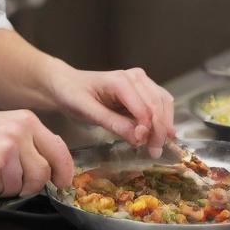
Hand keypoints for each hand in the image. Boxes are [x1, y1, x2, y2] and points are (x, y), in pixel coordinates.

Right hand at [0, 108, 74, 196]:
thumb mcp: (8, 125)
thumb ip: (31, 141)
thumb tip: (55, 165)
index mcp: (27, 121)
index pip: (59, 150)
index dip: (64, 171)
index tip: (62, 182)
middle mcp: (20, 132)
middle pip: (42, 174)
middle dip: (30, 185)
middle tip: (13, 181)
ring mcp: (6, 149)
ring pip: (20, 186)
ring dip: (5, 186)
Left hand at [46, 62, 175, 157]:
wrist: (66, 84)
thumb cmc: (73, 95)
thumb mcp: (86, 110)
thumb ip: (112, 123)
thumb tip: (139, 138)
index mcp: (119, 80)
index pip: (144, 107)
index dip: (148, 129)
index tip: (145, 147)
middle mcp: (134, 77)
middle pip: (158, 105)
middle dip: (159, 130)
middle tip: (154, 152)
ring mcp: (140, 81)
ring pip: (164, 102)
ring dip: (163, 125)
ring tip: (155, 146)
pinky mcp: (142, 89)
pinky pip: (159, 103)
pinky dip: (161, 119)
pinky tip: (156, 135)